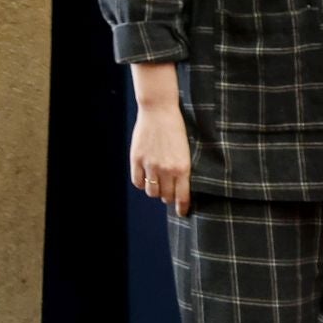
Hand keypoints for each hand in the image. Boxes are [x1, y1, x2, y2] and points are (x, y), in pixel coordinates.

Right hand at [130, 101, 192, 216]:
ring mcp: (150, 164)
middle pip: (166, 196)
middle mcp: (166, 169)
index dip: (182, 208)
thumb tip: (180, 188)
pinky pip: (137, 181)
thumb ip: (182, 170)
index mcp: (183, 168)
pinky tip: (144, 178)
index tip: (182, 212)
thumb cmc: (176, 129)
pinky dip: (141, 183)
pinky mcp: (136, 158)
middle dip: (168, 197)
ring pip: (151, 191)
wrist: (159, 110)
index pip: (182, 197)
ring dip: (154, 191)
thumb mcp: (186, 151)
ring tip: (156, 184)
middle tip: (169, 193)